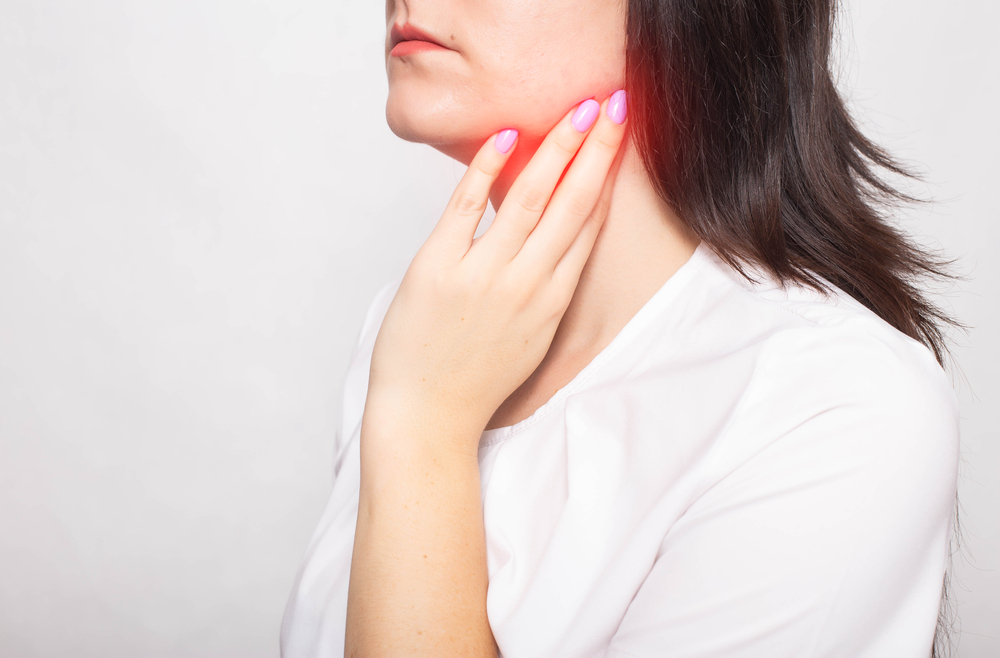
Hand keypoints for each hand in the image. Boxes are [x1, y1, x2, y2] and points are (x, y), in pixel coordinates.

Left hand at [367, 91, 627, 449]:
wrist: (427, 418)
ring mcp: (484, 275)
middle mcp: (527, 284)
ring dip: (557, 148)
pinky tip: (506, 135)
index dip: (606, 177)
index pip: (588, 226)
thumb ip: (543, 289)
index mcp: (552, 301)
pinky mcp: (439, 269)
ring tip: (578, 109)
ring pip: (531, 198)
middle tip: (616, 103)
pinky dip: (486, 168)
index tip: (618, 140)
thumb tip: (548, 243)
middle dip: (597, 149)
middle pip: (573, 204)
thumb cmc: (475, 381)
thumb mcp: (527, 338)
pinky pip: (467, 206)